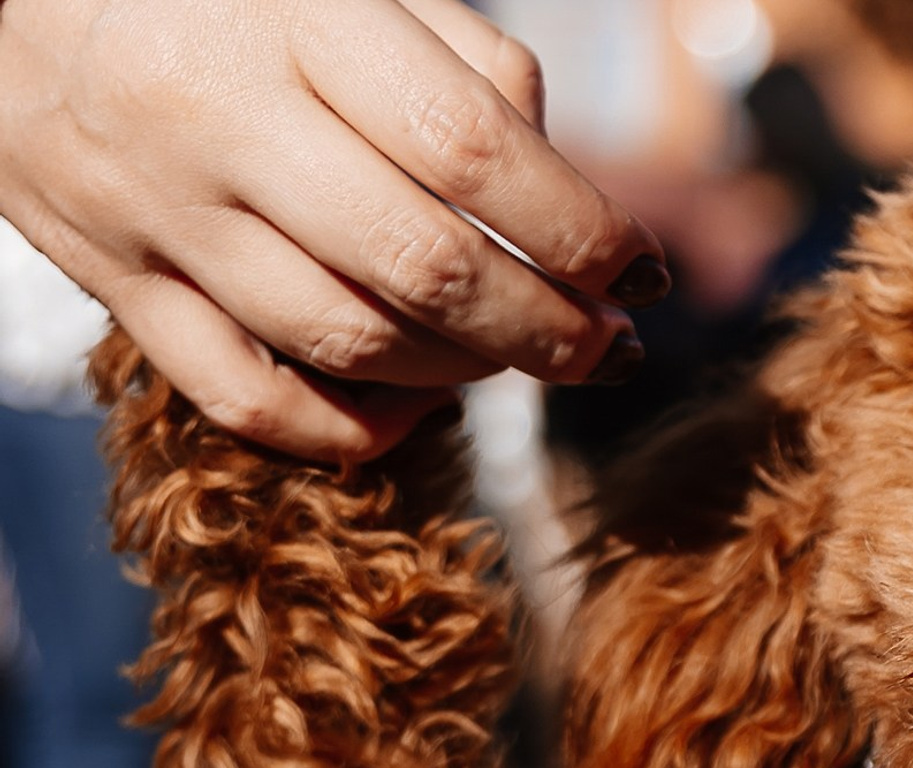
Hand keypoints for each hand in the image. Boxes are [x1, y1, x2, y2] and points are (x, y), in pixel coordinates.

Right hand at [0, 0, 668, 458]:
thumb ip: (456, 61)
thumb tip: (566, 180)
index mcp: (291, 17)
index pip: (474, 150)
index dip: (581, 229)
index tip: (644, 270)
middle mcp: (218, 117)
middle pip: (427, 267)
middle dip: (549, 328)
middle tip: (612, 347)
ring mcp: (158, 212)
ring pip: (351, 342)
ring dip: (466, 374)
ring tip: (519, 360)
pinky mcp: (117, 284)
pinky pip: (247, 400)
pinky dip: (347, 429)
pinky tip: (411, 411)